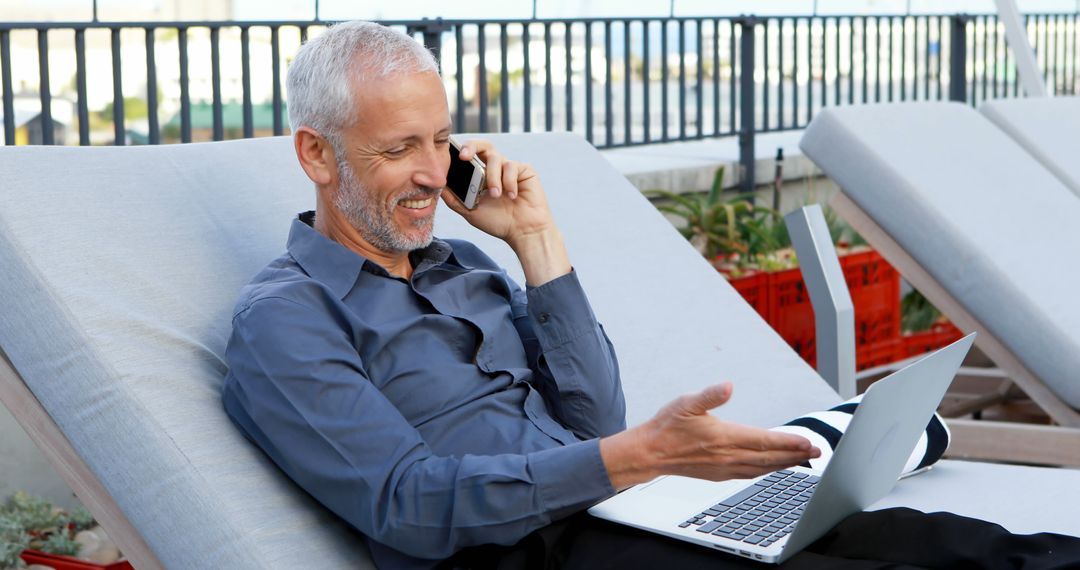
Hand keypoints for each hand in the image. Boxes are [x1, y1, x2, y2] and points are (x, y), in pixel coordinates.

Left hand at [442, 139, 570, 284]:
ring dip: (492, 177)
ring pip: (495, 158)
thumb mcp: (470, 211)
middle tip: (464, 156)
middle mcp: (494, 168)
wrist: (522, 231)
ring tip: (496, 195)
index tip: (453, 156)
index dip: (460, 151)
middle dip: (471, 146)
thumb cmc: (498, 222)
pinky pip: (512, 166)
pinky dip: (509, 181)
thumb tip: (436, 184)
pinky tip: (512, 196)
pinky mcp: (524, 170)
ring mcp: (509, 168)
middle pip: (482, 145)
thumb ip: (454, 198)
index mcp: (480, 175)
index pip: (469, 156)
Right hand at [599, 383, 820, 490]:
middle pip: (769, 458)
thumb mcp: (686, 402)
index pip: (764, 441)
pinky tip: (771, 467)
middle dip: (795, 455)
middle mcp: (727, 456)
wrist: (649, 453)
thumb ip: (709, 395)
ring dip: (784, 464)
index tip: (808, 442)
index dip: (789, 442)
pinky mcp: (719, 475)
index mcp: (724, 437)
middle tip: (816, 452)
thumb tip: (727, 386)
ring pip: (762, 469)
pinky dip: (766, 471)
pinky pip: (750, 474)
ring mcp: (724, 468)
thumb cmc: (666, 426)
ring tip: (801, 460)